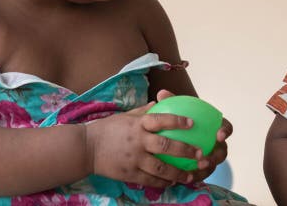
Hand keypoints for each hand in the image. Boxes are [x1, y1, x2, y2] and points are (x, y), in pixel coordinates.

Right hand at [84, 101, 203, 187]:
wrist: (86, 148)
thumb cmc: (108, 129)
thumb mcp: (125, 116)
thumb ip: (144, 111)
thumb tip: (159, 102)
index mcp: (138, 124)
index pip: (161, 120)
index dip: (178, 121)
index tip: (192, 123)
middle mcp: (138, 141)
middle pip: (166, 146)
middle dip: (185, 151)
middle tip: (200, 154)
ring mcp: (134, 159)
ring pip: (161, 168)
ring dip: (178, 173)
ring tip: (191, 176)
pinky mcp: (129, 173)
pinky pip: (150, 180)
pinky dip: (163, 182)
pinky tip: (172, 183)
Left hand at [154, 89, 231, 182]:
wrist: (176, 134)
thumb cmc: (179, 120)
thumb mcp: (176, 110)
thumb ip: (171, 102)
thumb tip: (162, 94)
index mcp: (214, 127)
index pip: (226, 127)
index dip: (225, 131)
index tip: (219, 135)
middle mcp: (216, 144)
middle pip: (222, 151)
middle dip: (217, 156)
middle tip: (205, 158)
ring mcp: (210, 158)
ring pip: (213, 166)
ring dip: (206, 169)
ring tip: (195, 170)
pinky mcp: (201, 169)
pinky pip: (200, 175)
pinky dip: (194, 176)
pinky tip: (183, 178)